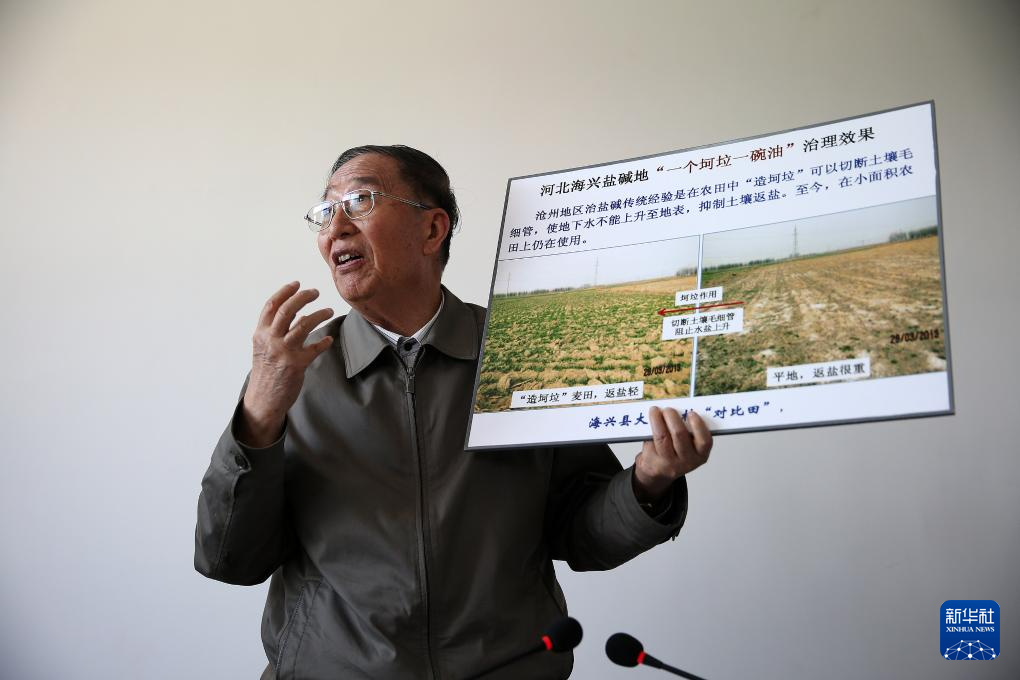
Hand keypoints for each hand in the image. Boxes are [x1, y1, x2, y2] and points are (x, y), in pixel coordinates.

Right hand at [238, 282, 334, 446]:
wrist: (263, 400)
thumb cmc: (266, 372)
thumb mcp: (265, 348)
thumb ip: (280, 331)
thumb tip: (300, 314)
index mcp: (260, 334)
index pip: (271, 306)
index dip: (284, 292)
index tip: (297, 283)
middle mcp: (270, 340)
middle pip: (287, 310)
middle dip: (302, 297)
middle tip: (315, 292)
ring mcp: (283, 352)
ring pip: (302, 325)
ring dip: (318, 315)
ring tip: (329, 311)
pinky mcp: (296, 365)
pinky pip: (314, 349)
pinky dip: (323, 342)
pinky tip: (328, 339)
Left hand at [633, 406, 711, 502]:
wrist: (658, 470)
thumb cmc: (676, 450)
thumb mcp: (689, 444)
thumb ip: (688, 430)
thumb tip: (679, 408)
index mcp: (700, 454)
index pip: (704, 441)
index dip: (698, 425)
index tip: (691, 413)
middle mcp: (687, 461)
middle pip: (679, 435)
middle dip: (672, 418)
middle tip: (668, 409)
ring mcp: (669, 464)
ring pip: (662, 437)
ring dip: (657, 420)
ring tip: (655, 410)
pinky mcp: (654, 463)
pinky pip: (650, 441)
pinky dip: (650, 429)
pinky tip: (649, 421)